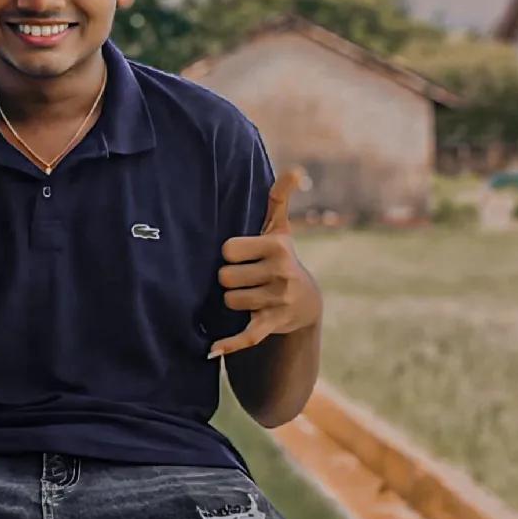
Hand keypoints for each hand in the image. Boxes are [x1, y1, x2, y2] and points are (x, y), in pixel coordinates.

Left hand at [207, 167, 321, 360]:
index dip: (231, 254)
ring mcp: (277, 301)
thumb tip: (296, 170)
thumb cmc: (281, 258)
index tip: (245, 256)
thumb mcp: (281, 230)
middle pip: (225, 277)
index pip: (228, 251)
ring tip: (251, 294)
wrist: (306, 302)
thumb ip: (279, 199)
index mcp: (277, 248)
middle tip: (247, 278)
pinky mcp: (271, 324)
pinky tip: (212, 348)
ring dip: (234, 299)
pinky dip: (230, 343)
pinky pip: (246, 334)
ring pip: (230, 300)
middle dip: (231, 279)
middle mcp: (280, 274)